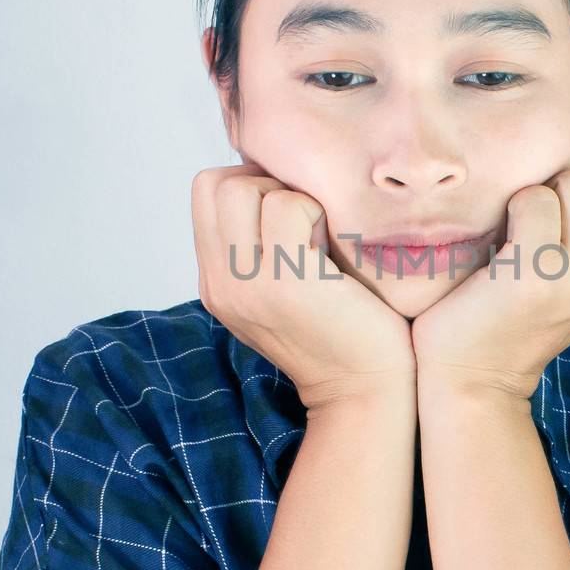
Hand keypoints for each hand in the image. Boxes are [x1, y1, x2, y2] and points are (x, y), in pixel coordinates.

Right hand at [191, 162, 415, 409]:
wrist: (363, 391)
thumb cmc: (339, 330)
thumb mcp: (278, 289)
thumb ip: (259, 246)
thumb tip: (272, 178)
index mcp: (215, 282)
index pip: (205, 192)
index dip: (248, 183)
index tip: (287, 212)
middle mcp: (220, 284)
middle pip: (215, 183)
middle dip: (263, 183)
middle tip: (301, 221)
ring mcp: (247, 284)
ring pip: (243, 188)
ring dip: (289, 197)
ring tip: (315, 235)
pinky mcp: (284, 283)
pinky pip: (286, 206)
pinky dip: (315, 211)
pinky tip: (331, 247)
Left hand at [409, 160, 569, 401]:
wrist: (473, 381)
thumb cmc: (507, 317)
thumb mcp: (569, 280)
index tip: (547, 223)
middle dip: (559, 185)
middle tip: (527, 226)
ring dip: (535, 196)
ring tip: (515, 237)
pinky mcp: (539, 274)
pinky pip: (533, 199)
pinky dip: (509, 209)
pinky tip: (498, 246)